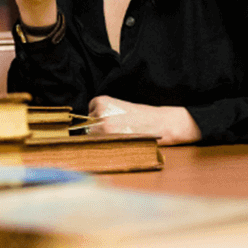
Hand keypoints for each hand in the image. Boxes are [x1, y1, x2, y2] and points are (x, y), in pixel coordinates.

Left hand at [87, 95, 201, 145]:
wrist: (160, 123)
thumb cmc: (141, 116)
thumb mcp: (119, 106)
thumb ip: (103, 112)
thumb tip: (87, 125)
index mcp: (101, 101)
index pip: (90, 111)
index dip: (100, 117)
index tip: (113, 119)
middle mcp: (100, 113)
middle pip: (89, 125)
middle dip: (99, 129)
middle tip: (118, 130)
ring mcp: (103, 128)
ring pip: (92, 136)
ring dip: (102, 139)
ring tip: (120, 136)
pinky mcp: (110, 140)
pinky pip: (100, 146)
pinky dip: (107, 146)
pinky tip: (121, 141)